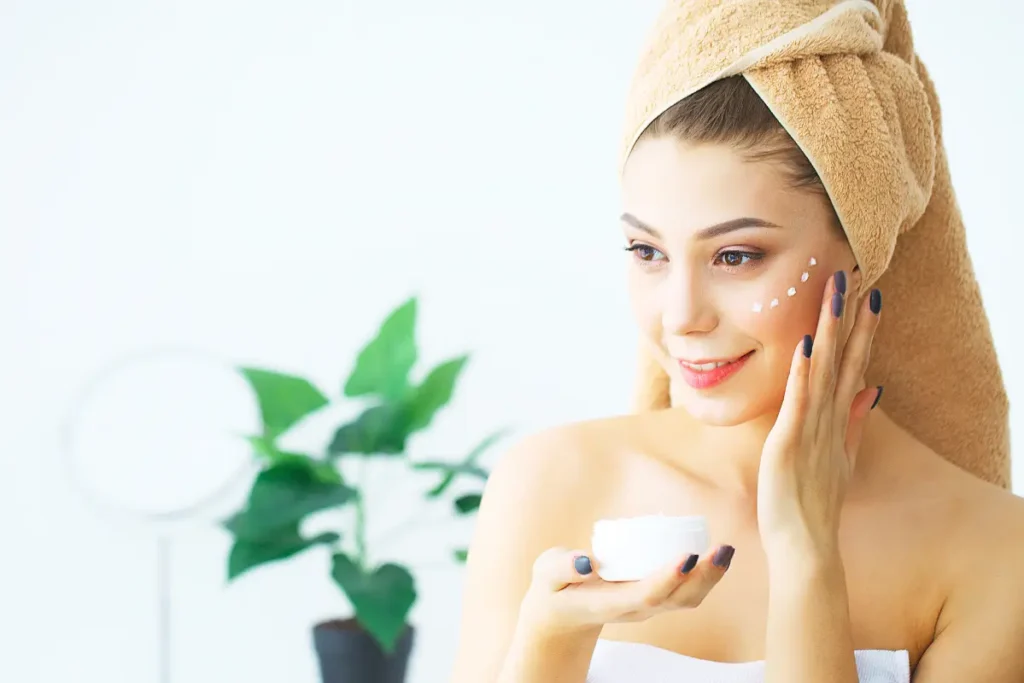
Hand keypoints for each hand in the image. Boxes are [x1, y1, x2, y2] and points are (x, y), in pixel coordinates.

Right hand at [516, 545, 734, 636]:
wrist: (560, 615)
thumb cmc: (553, 589)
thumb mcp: (544, 575)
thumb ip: (560, 566)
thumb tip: (586, 561)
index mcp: (608, 604)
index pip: (645, 595)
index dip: (668, 578)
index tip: (687, 555)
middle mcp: (634, 610)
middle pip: (677, 601)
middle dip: (704, 577)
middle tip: (722, 549)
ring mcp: (646, 609)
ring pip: (686, 600)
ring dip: (710, 578)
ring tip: (725, 550)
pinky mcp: (653, 600)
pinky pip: (685, 594)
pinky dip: (704, 575)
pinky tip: (713, 554)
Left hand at [757, 270, 883, 560]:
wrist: (805, 542)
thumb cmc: (815, 499)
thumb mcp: (842, 454)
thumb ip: (856, 421)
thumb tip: (872, 389)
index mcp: (838, 418)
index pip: (852, 363)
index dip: (860, 328)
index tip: (866, 293)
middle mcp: (830, 417)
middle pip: (842, 358)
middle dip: (847, 316)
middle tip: (851, 274)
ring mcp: (813, 429)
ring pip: (823, 370)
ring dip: (829, 331)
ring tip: (834, 294)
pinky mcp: (791, 443)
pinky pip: (798, 402)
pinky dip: (802, 374)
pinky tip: (806, 345)